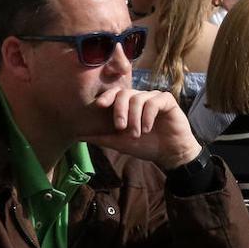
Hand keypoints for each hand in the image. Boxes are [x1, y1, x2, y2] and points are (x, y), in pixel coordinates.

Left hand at [82, 87, 200, 169]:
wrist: (169, 154)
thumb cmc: (145, 146)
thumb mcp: (120, 143)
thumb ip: (102, 137)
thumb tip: (79, 136)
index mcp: (128, 105)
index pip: (115, 93)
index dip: (107, 96)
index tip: (100, 105)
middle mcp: (140, 98)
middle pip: (125, 93)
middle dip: (120, 110)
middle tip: (120, 128)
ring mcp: (154, 98)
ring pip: (138, 98)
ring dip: (135, 118)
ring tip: (137, 134)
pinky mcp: (167, 100)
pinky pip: (154, 101)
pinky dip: (148, 115)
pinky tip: (148, 128)